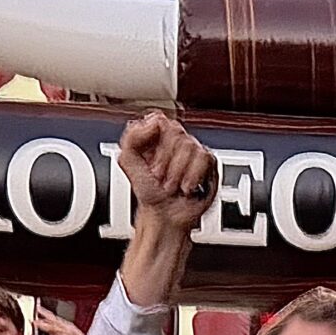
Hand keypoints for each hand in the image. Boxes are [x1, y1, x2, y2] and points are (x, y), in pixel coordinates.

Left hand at [117, 111, 216, 235]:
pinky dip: (192, 176)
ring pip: (190, 146)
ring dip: (177, 172)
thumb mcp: (128, 162)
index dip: (156, 140)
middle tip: (160, 176)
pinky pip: (203, 158)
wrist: (166, 215)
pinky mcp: (208, 162)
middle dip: (165, 161)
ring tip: (172, 184)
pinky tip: (186, 186)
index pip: (160, 119)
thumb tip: (154, 122)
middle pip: (176, 132)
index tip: (149, 159)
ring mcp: (193, 149)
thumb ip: (132, 136)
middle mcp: (175, 139)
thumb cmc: (149, 192)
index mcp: (155, 134)